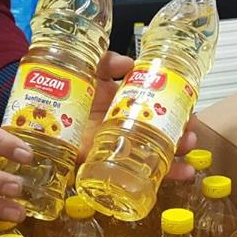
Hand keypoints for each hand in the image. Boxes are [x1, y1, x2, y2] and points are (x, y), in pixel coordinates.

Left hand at [80, 51, 197, 179]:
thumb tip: (130, 63)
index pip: (158, 103)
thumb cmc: (68, 93)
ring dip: (179, 150)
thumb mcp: (90, 70)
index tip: (190, 104)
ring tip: (189, 146)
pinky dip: (165, 174)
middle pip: (163, 128)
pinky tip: (184, 172)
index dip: (176, 105)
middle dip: (183, 129)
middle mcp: (128, 123)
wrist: (45, 117)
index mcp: (125, 102)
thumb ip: (107, 61)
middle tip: (192, 128)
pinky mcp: (113, 162)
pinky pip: (140, 171)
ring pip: (158, 149)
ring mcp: (122, 144)